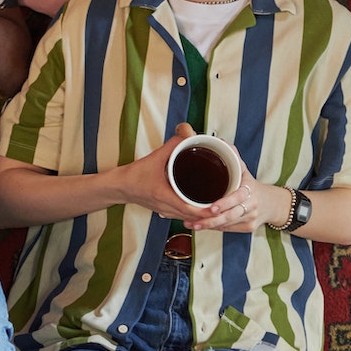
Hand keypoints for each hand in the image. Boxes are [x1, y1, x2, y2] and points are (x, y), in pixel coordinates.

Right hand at [118, 125, 283, 231]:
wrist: (120, 187)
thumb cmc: (136, 173)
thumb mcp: (156, 156)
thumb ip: (175, 143)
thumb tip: (191, 131)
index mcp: (166, 197)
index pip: (193, 210)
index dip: (210, 210)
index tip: (223, 205)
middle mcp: (168, 209)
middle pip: (196, 217)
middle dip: (213, 214)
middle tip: (230, 204)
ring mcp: (167, 212)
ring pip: (192, 219)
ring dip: (206, 216)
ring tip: (222, 207)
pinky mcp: (166, 212)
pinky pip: (186, 216)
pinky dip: (197, 214)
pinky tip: (206, 208)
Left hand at [192, 161, 289, 234]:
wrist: (270, 203)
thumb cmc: (249, 183)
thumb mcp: (243, 169)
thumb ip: (232, 156)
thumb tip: (219, 141)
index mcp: (250, 189)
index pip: (238, 197)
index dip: (224, 203)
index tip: (211, 208)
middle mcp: (252, 205)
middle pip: (231, 216)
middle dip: (211, 220)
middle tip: (193, 220)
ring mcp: (251, 218)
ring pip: (227, 225)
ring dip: (208, 226)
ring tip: (190, 224)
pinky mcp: (248, 229)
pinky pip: (228, 230)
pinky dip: (214, 228)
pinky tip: (200, 226)